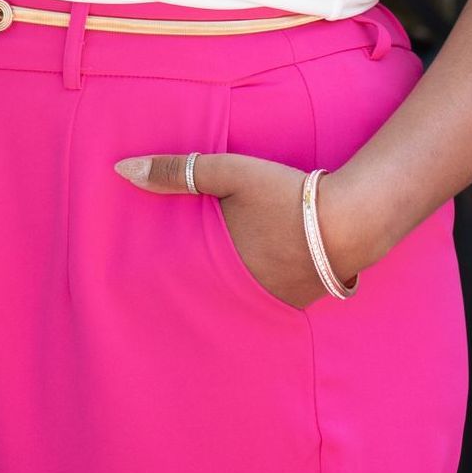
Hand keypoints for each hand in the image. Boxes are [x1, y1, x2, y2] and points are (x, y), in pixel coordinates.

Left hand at [114, 152, 366, 308]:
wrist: (351, 219)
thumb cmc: (285, 194)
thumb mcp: (229, 173)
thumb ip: (177, 171)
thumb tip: (120, 169)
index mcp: (220, 269)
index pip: (177, 286)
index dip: (160, 287)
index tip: (139, 287)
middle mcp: (244, 295)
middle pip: (209, 294)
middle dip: (194, 289)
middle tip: (174, 285)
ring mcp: (274, 303)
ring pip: (239, 298)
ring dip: (229, 289)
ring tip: (216, 280)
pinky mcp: (300, 301)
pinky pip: (268, 297)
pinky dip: (260, 287)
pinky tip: (262, 275)